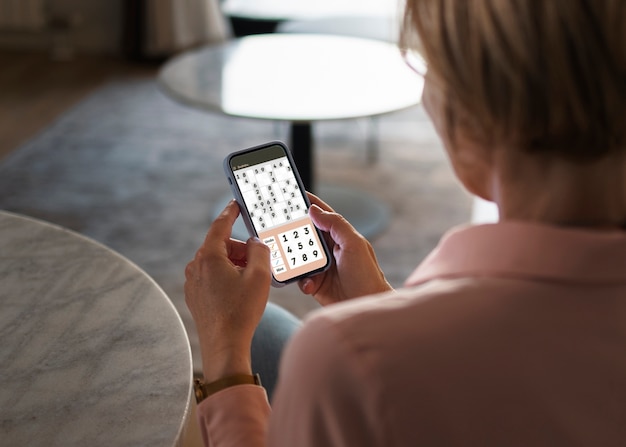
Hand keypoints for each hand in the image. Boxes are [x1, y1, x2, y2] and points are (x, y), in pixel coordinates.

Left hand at [184, 200, 270, 380]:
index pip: (220, 225)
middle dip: (240, 249)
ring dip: (234, 264)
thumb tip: (255, 243)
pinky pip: (211, 277)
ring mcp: (192, 282)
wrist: (224, 345)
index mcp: (209, 256)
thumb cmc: (242, 311)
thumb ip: (260, 250)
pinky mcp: (194, 296)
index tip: (236, 203)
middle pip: (220, 245)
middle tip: (259, 258)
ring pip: (216, 262)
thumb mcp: (260, 276)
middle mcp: (195, 266)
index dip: (230, 212)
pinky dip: (226, 276)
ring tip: (252, 279)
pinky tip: (240, 291)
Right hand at [298, 194, 392, 305]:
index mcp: (340, 236)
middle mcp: (329, 249)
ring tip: (291, 261)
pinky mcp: (315, 283)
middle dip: (292, 231)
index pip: (321, 214)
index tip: (291, 195)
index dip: (308, 204)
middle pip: (305, 234)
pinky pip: (300, 277)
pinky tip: (309, 284)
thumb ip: (336, 225)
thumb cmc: (367, 276)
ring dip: (294, 260)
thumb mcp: (354, 245)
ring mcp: (321, 266)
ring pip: (298, 256)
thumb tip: (315, 210)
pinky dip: (301, 280)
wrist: (365, 306)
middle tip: (277, 227)